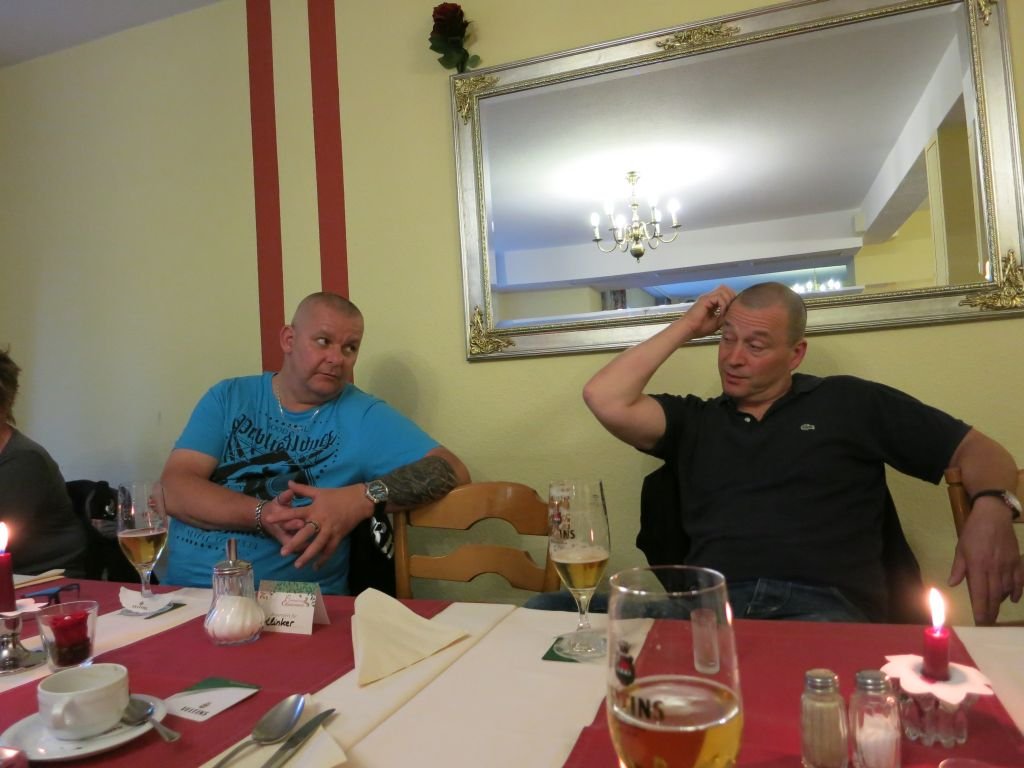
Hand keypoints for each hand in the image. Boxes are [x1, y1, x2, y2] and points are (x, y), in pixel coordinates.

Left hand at [262, 481, 369, 568]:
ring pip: (318, 545)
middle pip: (306, 533)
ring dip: (308, 555)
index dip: (282, 516)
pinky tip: (316, 567)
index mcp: (314, 509)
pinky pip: (330, 549)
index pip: (295, 512)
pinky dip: (324, 559)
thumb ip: (303, 489)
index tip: (269, 520)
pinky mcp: (339, 536)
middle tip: (283, 552)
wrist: (360, 500)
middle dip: (294, 543)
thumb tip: (289, 483)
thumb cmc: (338, 495)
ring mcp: (330, 530)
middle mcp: (321, 521)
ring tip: (297, 565)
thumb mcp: (319, 491)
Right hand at [677, 285, 735, 340]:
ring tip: (726, 312)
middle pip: (725, 288)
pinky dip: (723, 305)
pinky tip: (721, 313)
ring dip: (728, 301)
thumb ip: (724, 316)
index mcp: (711, 301)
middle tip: (731, 310)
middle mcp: (709, 297)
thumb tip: (733, 313)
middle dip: (731, 297)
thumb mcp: (717, 323)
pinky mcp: (705, 299)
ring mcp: (707, 297)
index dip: (731, 299)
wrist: (688, 330)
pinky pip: (719, 297)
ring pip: (723, 290)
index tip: (733, 311)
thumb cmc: (699, 328)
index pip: (725, 293)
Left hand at [948, 498, 1023, 623]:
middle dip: (991, 611)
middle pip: (994, 595)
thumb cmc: (973, 532)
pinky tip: (1013, 599)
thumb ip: (959, 568)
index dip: (980, 609)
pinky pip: (1019, 581)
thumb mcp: (961, 548)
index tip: (980, 622)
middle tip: (988, 622)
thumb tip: (953, 584)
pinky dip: (1017, 591)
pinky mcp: (1017, 561)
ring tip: (995, 610)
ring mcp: (1008, 565)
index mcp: (978, 565)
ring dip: (1001, 602)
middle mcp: (994, 568)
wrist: (993, 516)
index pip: (980, 593)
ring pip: (1007, 590)